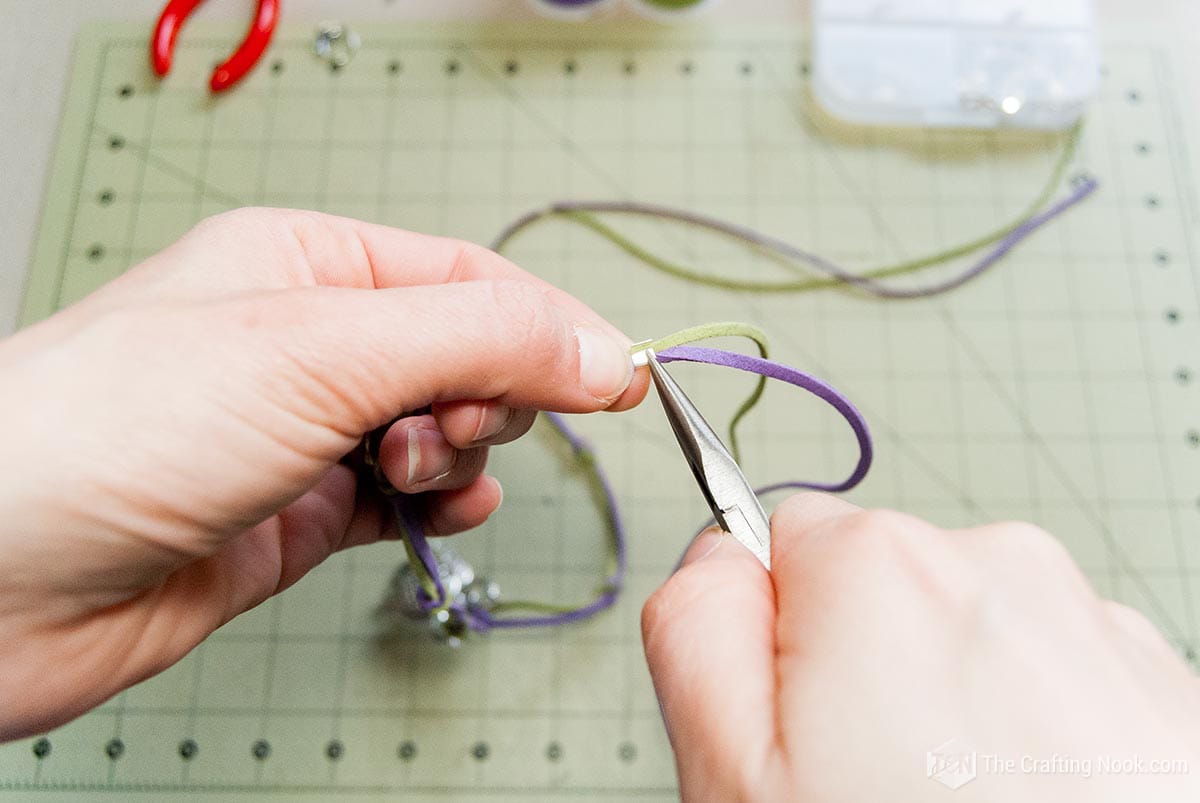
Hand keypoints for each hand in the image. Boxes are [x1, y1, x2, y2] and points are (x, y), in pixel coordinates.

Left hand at [0, 208, 646, 739]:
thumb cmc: (110, 429)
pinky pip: (404, 498)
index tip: (614, 377)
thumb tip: (602, 349)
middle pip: (465, 356)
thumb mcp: (325, 348)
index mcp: (306, 263)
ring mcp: (303, 431)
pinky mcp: (296, 514)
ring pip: (441, 432)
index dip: (548, 327)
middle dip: (484, 396)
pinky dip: (436, 503)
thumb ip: (483, 340)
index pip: (471, 279)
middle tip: (443, 425)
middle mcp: (307, 343)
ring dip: (459, 455)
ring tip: (411, 469)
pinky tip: (434, 507)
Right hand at [643, 493, 1199, 801]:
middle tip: (876, 780)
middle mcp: (997, 566)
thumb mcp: (735, 777)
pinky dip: (1036, 731)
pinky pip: (1052, 675)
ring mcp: (1091, 622)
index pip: (783, 541)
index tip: (806, 729)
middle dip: (868, 668)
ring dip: (957, 700)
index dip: (775, 644)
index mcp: (880, 568)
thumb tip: (716, 555)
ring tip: (962, 801)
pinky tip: (1032, 802)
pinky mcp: (1153, 685)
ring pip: (971, 631)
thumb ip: (696, 629)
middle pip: (882, 583)